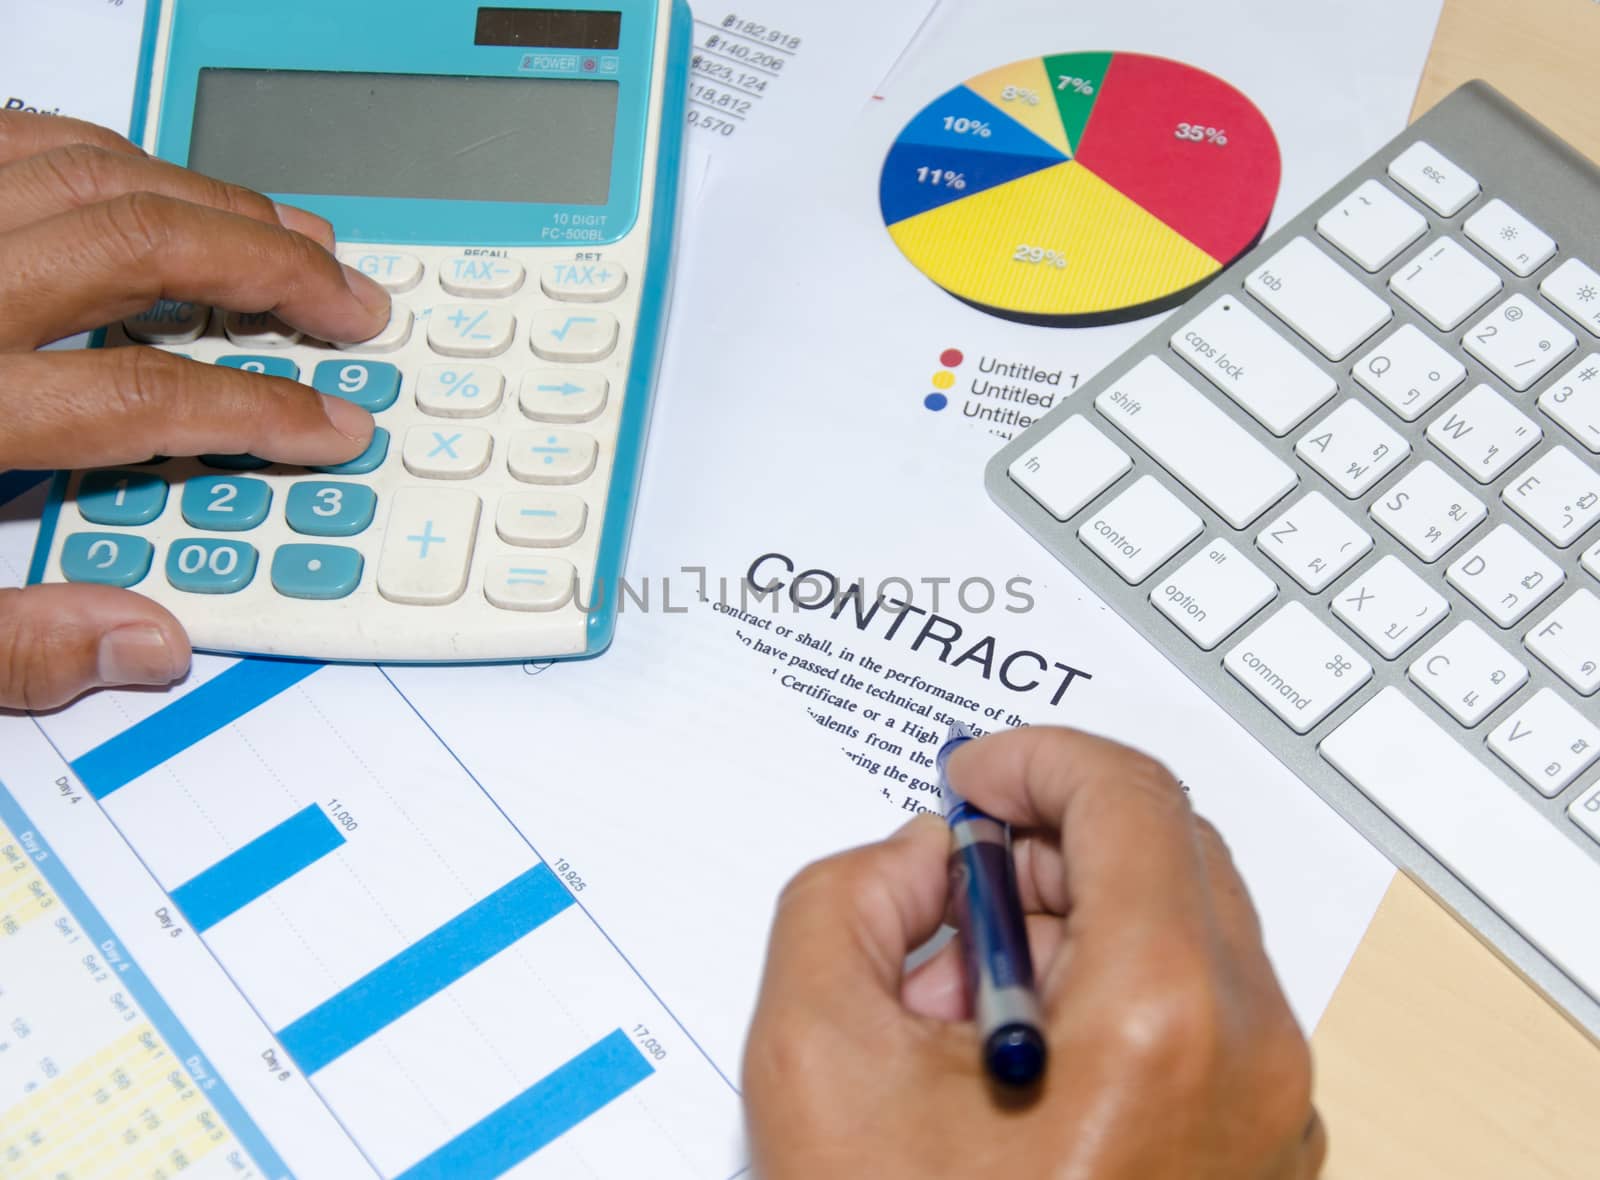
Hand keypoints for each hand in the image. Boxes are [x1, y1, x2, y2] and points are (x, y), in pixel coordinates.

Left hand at [0, 113, 392, 709]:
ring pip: (88, 168)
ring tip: (287, 229)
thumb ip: (4, 643)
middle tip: (350, 300)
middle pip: (139, 245)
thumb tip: (147, 641)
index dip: (262, 410)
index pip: (144, 396)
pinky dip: (106, 151)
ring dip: (208, 195)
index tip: (332, 424)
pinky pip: (13, 137)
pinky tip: (152, 178)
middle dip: (269, 267)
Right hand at [744, 728, 1324, 1178]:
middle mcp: (1251, 1055)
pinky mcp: (1265, 1147)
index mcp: (1164, 1014)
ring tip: (963, 1013)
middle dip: (1045, 846)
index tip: (975, 775)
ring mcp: (1274, 1110)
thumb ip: (842, 897)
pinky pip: (1199, 1007)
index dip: (1036, 756)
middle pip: (1164, 850)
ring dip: (1070, 922)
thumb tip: (917, 858)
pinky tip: (1017, 1062)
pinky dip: (1110, 988)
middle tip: (952, 890)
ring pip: (1182, 925)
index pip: (1129, 794)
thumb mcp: (815, 1057)